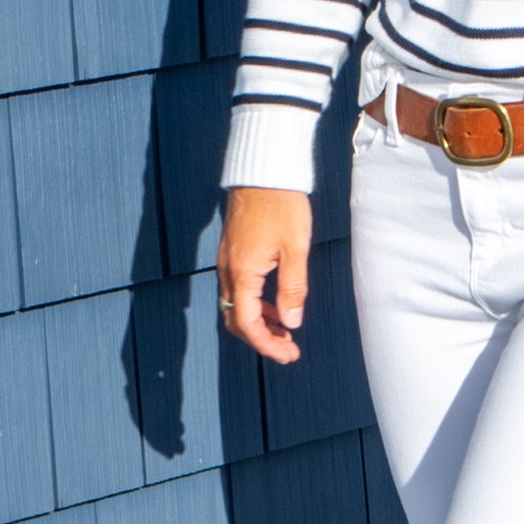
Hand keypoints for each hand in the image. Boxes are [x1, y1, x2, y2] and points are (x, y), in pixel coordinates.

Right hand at [217, 187, 311, 364]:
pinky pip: (238, 288)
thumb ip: (293, 288)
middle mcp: (228, 269)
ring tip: (286, 332)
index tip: (288, 355)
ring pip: (236, 305)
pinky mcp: (233, 251)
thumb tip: (292, 322)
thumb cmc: (281, 203)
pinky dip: (256, 304)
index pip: (248, 323)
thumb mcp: (295, 248)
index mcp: (242, 272)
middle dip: (261, 339)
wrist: (263, 169)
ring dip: (259, 323)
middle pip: (236, 319)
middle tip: (288, 350)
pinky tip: (277, 305)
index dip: (267, 345)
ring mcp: (227, 260)